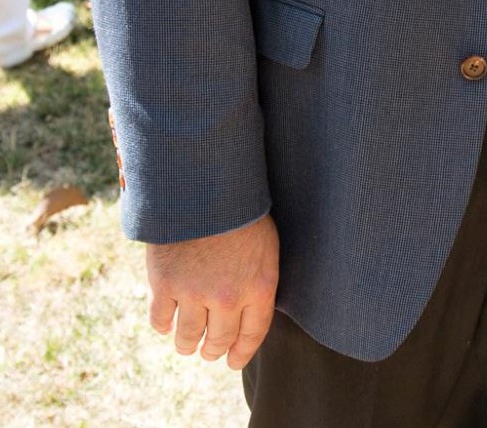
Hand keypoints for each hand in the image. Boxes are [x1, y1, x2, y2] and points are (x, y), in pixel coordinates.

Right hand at [146, 213, 278, 369]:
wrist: (206, 186)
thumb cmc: (241, 210)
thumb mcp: (265, 243)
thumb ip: (258, 279)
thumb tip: (250, 309)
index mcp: (259, 285)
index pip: (252, 334)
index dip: (241, 352)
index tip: (233, 361)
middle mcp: (228, 296)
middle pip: (219, 341)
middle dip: (214, 350)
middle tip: (209, 352)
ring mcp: (194, 293)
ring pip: (187, 338)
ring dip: (187, 345)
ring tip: (187, 344)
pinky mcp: (165, 285)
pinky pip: (160, 321)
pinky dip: (163, 326)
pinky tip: (166, 323)